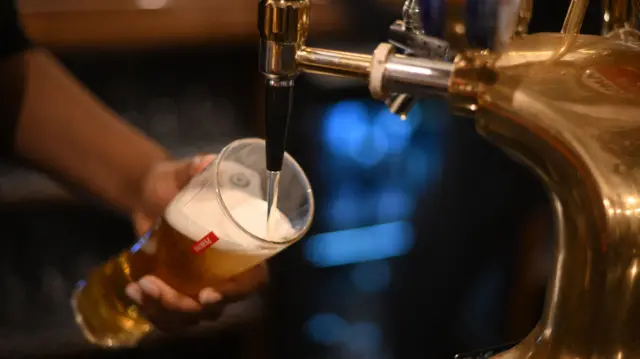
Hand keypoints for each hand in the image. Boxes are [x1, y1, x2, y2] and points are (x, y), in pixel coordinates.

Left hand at [124, 154, 268, 331]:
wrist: (148, 194)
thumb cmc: (173, 182)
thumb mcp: (181, 173)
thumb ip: (194, 169)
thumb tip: (206, 162)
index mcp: (241, 248)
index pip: (253, 281)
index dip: (236, 292)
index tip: (206, 293)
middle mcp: (225, 272)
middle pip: (216, 307)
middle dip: (183, 305)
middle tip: (153, 284)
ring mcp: (202, 286)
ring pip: (190, 317)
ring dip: (162, 310)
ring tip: (138, 287)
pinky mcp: (179, 292)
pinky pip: (171, 317)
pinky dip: (151, 311)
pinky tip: (133, 292)